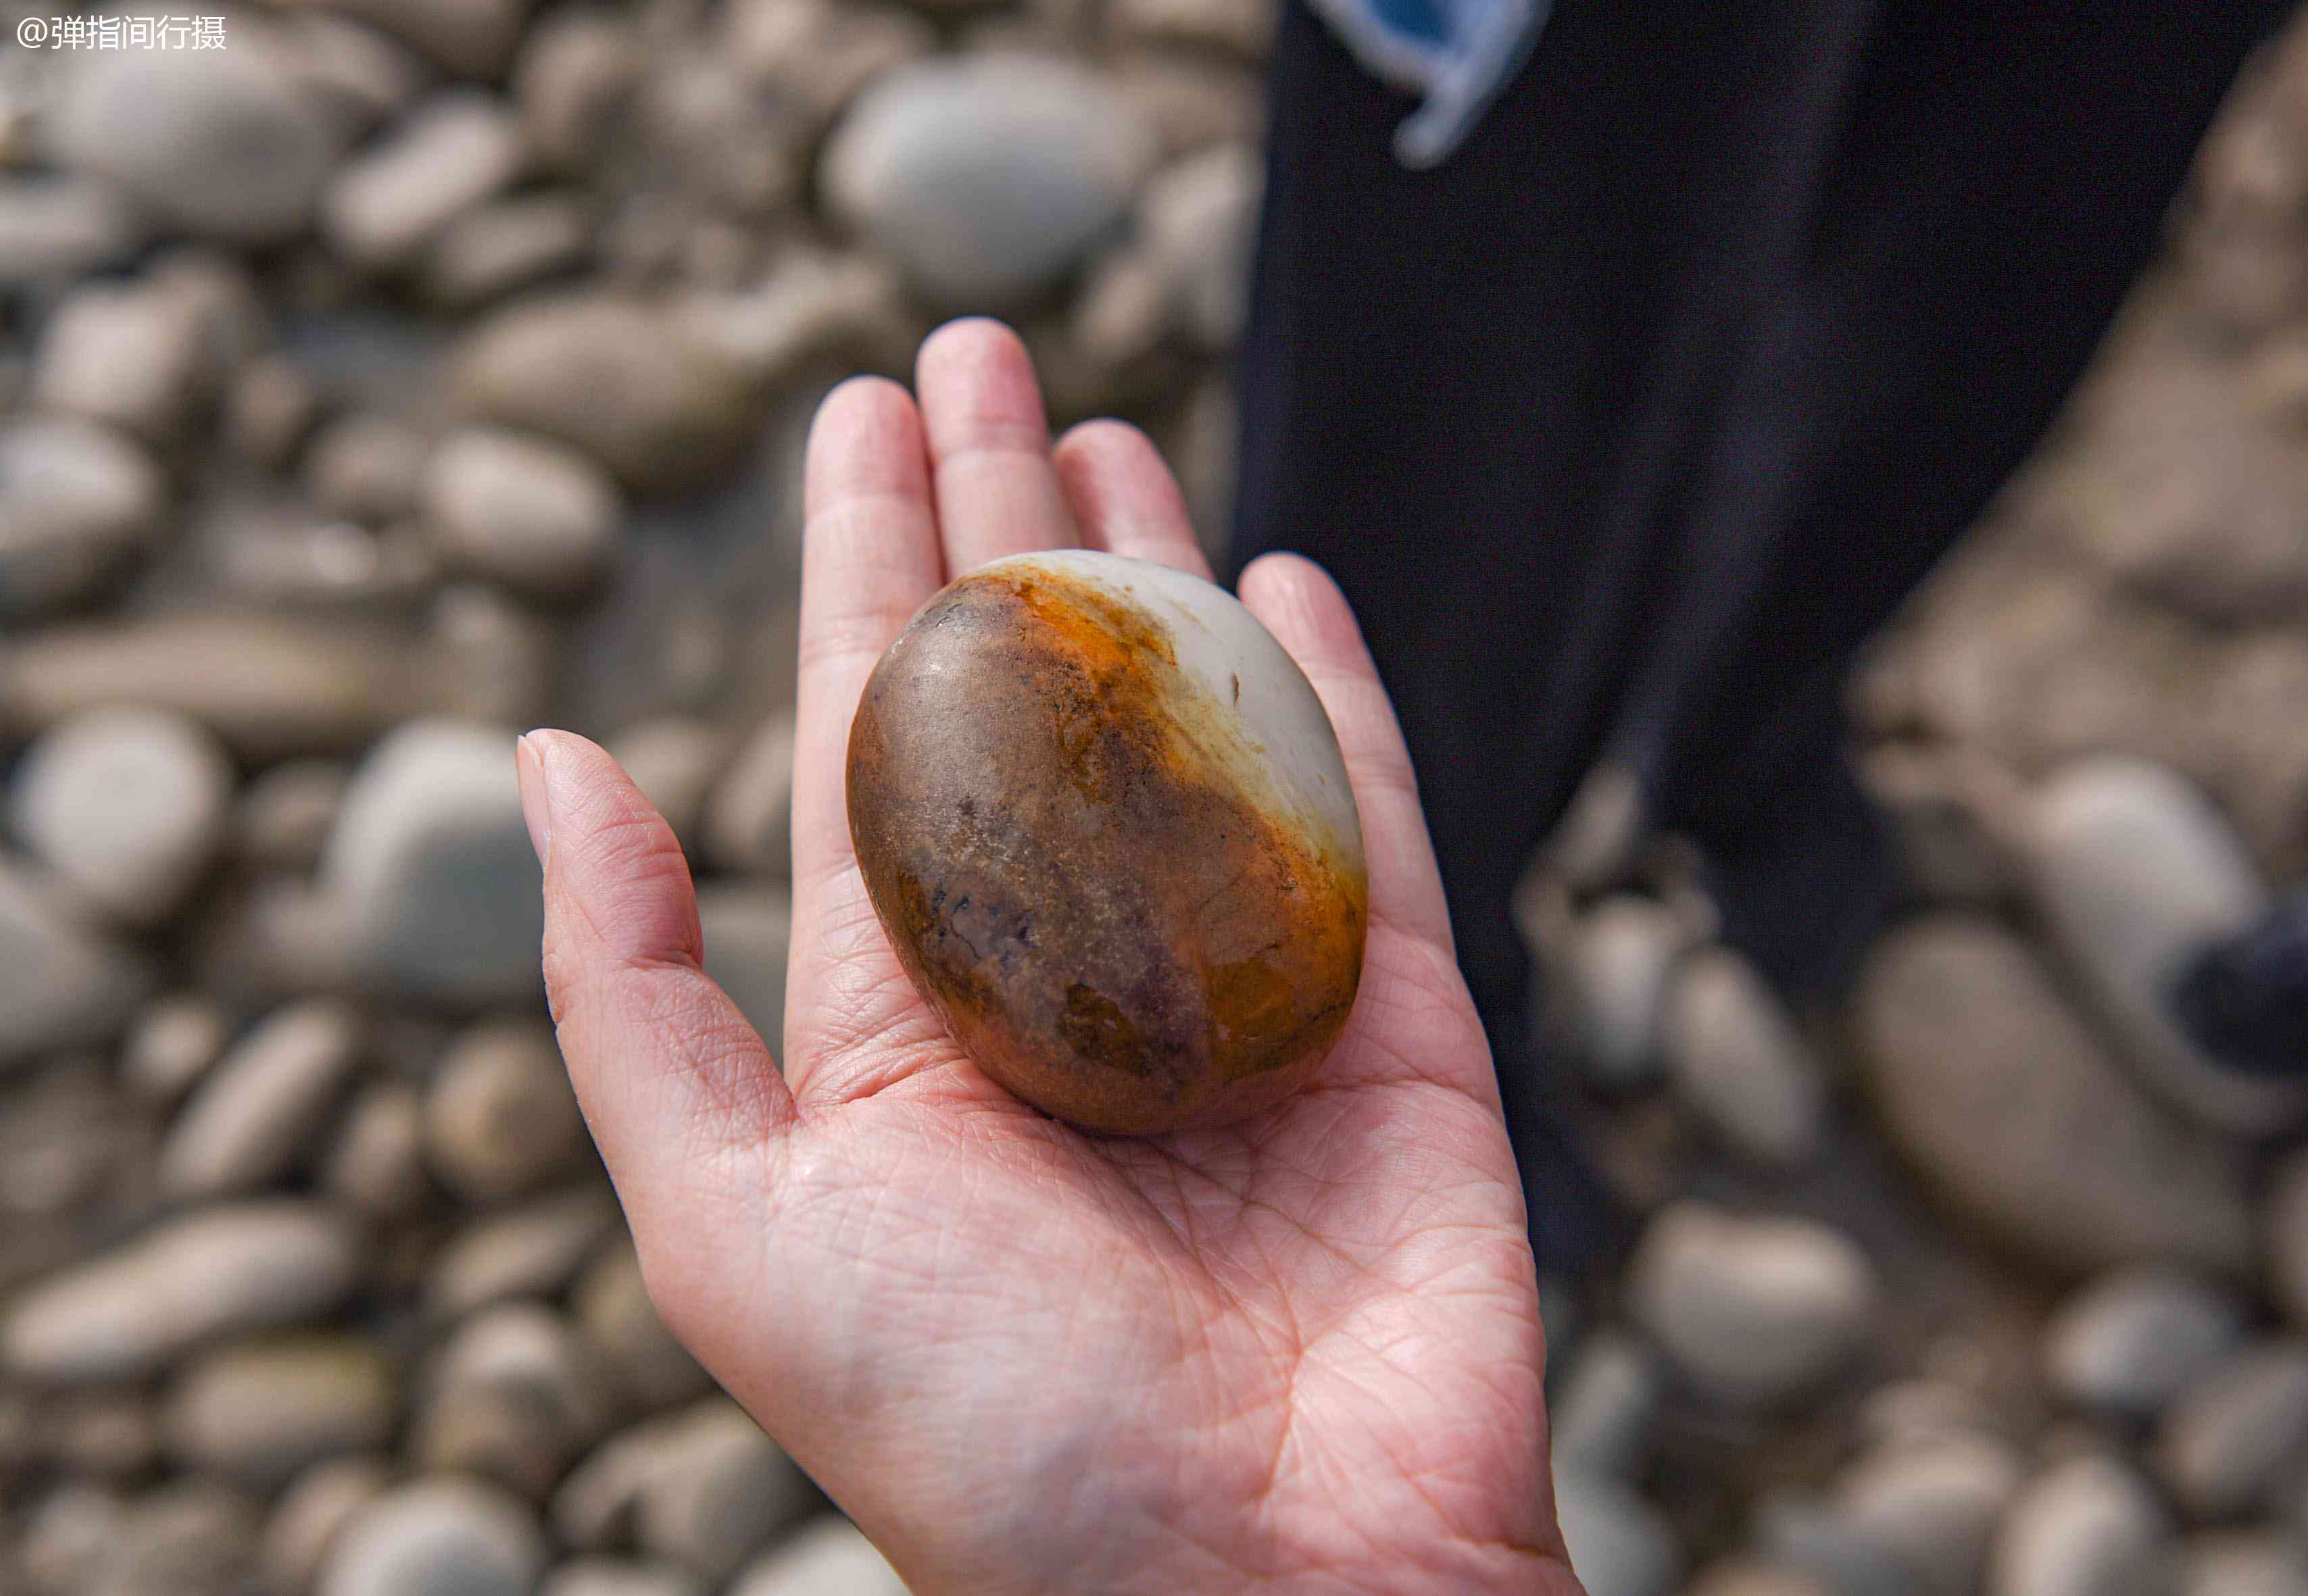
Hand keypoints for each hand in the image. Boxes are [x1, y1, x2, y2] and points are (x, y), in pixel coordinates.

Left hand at [519, 320, 1577, 1595]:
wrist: (1264, 1594)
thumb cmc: (984, 1439)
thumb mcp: (732, 1223)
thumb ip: (633, 998)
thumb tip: (550, 763)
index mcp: (907, 1013)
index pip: (873, 729)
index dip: (862, 560)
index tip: (863, 409)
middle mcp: (1065, 977)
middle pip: (1027, 691)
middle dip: (1000, 514)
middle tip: (985, 345)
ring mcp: (1234, 987)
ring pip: (1188, 720)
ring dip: (1152, 565)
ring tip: (1113, 422)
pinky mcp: (1387, 1017)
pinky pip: (1360, 815)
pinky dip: (1333, 690)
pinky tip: (1287, 574)